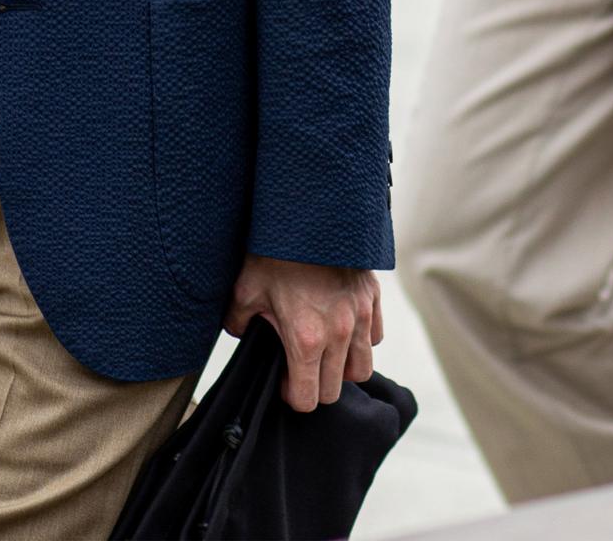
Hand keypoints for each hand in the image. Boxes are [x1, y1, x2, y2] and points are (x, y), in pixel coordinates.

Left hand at [224, 253, 382, 411]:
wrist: (308, 213)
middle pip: (334, 390)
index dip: (292, 394)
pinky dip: (360, 340)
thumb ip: (238, 321)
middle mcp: (339, 334)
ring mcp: (360, 317)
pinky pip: (374, 337)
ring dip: (342, 367)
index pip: (308, 398)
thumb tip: (239, 333)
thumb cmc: (275, 251)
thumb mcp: (245, 288)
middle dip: (315, 384)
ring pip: (361, 369)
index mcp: (305, 338)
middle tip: (300, 364)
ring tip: (324, 349)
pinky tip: (341, 324)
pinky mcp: (372, 298)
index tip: (284, 380)